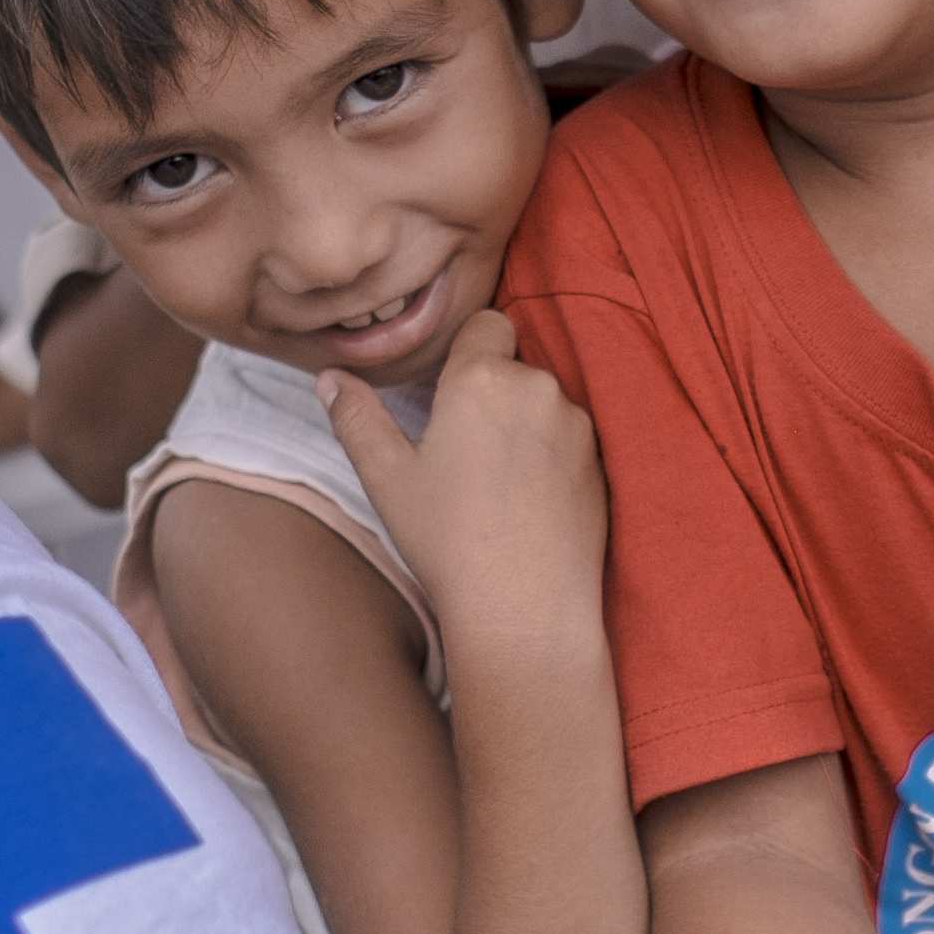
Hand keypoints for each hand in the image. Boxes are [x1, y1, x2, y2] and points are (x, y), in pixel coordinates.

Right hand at [317, 312, 604, 648]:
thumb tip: (330, 379)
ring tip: (497, 483)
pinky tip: (530, 501)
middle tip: (464, 451)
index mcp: (481, 379)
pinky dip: (552, 454)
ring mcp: (577, 425)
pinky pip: (571, 438)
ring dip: (523, 423)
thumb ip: (356, 418)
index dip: (468, 354)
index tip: (449, 396)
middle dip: (492, 393)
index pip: (486, 325)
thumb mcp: (387, 479)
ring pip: (543, 403)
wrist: (525, 609)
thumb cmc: (448, 542)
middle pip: (514, 367)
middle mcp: (537, 388)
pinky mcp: (603, 461)